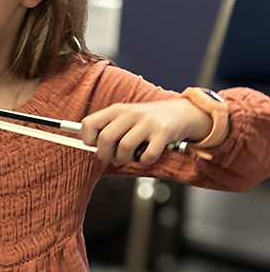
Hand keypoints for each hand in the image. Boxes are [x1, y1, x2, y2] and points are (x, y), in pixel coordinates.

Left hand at [79, 98, 211, 166]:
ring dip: (124, 159)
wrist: (183, 112)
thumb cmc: (149, 119)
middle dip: (105, 155)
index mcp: (117, 110)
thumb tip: (90, 145)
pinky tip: (145, 158)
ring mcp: (148, 123)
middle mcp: (131, 114)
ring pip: (124, 147)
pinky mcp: (164, 133)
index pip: (89, 123)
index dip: (87, 138)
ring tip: (128, 158)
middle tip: (112, 158)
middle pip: (105, 138)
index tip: (94, 145)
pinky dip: (144, 162)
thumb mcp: (126, 116)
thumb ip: (109, 127)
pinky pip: (148, 155)